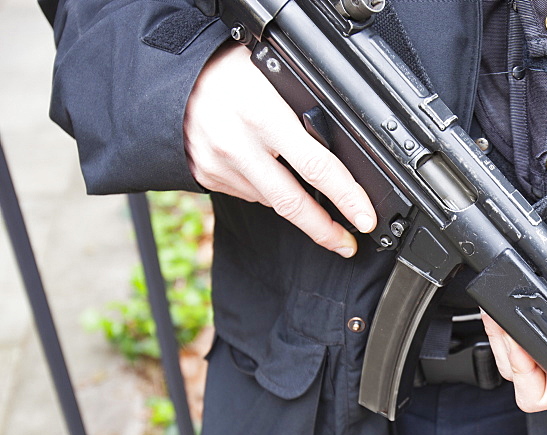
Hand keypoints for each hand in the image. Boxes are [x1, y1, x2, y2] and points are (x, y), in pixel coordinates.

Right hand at [183, 42, 375, 256]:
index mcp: (260, 114)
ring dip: (298, 208)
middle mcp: (237, 143)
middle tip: (347, 244)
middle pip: (292, 202)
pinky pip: (250, 193)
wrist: (171, 75)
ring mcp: (219, 164)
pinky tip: (271, 174)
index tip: (365, 218)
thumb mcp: (272, 74)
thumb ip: (304, 106)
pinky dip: (268, 190)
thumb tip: (345, 144)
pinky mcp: (208, 177)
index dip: (346, 197)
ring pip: (272, 200)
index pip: (315, 166)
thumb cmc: (229, 68)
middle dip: (325, 230)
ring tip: (318, 210)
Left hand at [482, 243, 546, 411]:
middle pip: (520, 380)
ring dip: (500, 339)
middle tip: (507, 328)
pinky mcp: (530, 338)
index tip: (522, 350)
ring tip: (501, 314)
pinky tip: (500, 311)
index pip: (544, 395)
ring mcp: (544, 355)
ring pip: (507, 363)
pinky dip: (498, 328)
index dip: (528, 377)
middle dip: (508, 353)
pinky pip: (504, 344)